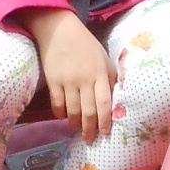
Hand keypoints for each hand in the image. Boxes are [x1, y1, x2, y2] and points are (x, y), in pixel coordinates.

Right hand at [25, 8, 115, 143]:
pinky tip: (63, 117)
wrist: (59, 30)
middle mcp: (85, 79)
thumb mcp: (103, 58)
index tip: (105, 133)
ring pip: (72, 110)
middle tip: (90, 140)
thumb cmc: (85, 44)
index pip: (105, 102)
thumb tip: (116, 99)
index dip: (105, 121)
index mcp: (100, 74)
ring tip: (76, 129)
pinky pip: (57, 103)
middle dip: (90, 129)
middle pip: (88, 111)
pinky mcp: (53, 80)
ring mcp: (67, 81)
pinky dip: (60, 113)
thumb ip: (110, 77)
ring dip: (75, 123)